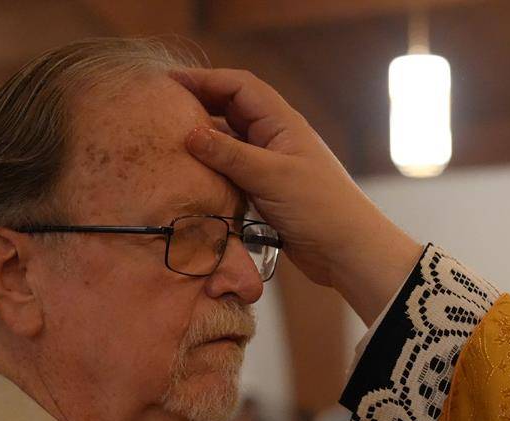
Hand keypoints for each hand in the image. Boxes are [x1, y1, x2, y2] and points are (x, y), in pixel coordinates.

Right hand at [174, 68, 422, 324]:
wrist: (348, 252)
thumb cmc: (319, 208)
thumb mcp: (271, 176)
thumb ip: (229, 154)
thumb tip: (188, 133)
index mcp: (282, 122)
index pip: (239, 86)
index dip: (204, 79)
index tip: (168, 83)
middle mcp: (276, 138)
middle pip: (231, 110)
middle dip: (199, 106)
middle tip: (161, 111)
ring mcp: (272, 165)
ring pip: (230, 142)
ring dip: (204, 141)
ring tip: (167, 142)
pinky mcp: (268, 192)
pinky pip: (233, 172)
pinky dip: (213, 170)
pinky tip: (190, 175)